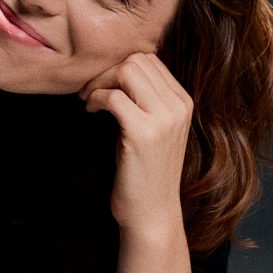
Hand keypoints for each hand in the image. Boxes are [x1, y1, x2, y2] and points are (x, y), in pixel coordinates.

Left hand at [79, 52, 192, 231]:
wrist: (151, 212)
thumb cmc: (145, 171)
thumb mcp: (153, 128)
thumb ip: (146, 98)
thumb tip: (116, 68)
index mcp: (183, 102)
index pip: (150, 59)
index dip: (119, 65)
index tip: (102, 84)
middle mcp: (178, 106)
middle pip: (137, 60)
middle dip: (107, 70)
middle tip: (90, 91)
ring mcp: (163, 119)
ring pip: (126, 71)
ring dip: (100, 82)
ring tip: (90, 100)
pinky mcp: (143, 133)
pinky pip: (113, 97)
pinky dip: (96, 99)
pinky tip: (91, 112)